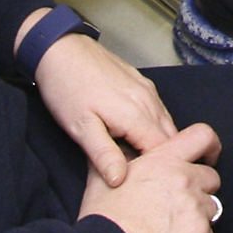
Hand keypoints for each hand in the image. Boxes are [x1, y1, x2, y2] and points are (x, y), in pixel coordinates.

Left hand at [23, 15, 178, 185]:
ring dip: (162, 142)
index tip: (150, 184)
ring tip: (146, 162)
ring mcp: (147, 89)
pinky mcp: (141, 82)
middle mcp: (148, 100)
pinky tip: (140, 136)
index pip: (166, 150)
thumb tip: (122, 182)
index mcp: (136, 115)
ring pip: (167, 122)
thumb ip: (104, 155)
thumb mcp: (80, 127)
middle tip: (151, 178)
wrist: (60, 48)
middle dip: (167, 158)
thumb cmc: (67, 88)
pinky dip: (157, 126)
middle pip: (171, 137)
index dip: (162, 169)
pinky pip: (158, 110)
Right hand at [78, 123, 222, 232]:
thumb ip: (117, 158)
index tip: (207, 158)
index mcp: (165, 161)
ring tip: (171, 228)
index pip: (203, 136)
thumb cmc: (104, 218)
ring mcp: (196, 208)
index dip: (209, 147)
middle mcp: (186, 180)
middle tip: (176, 205)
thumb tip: (116, 147)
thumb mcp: (104, 178)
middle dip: (199, 189)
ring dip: (197, 216)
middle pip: (211, 177)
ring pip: (211, 208)